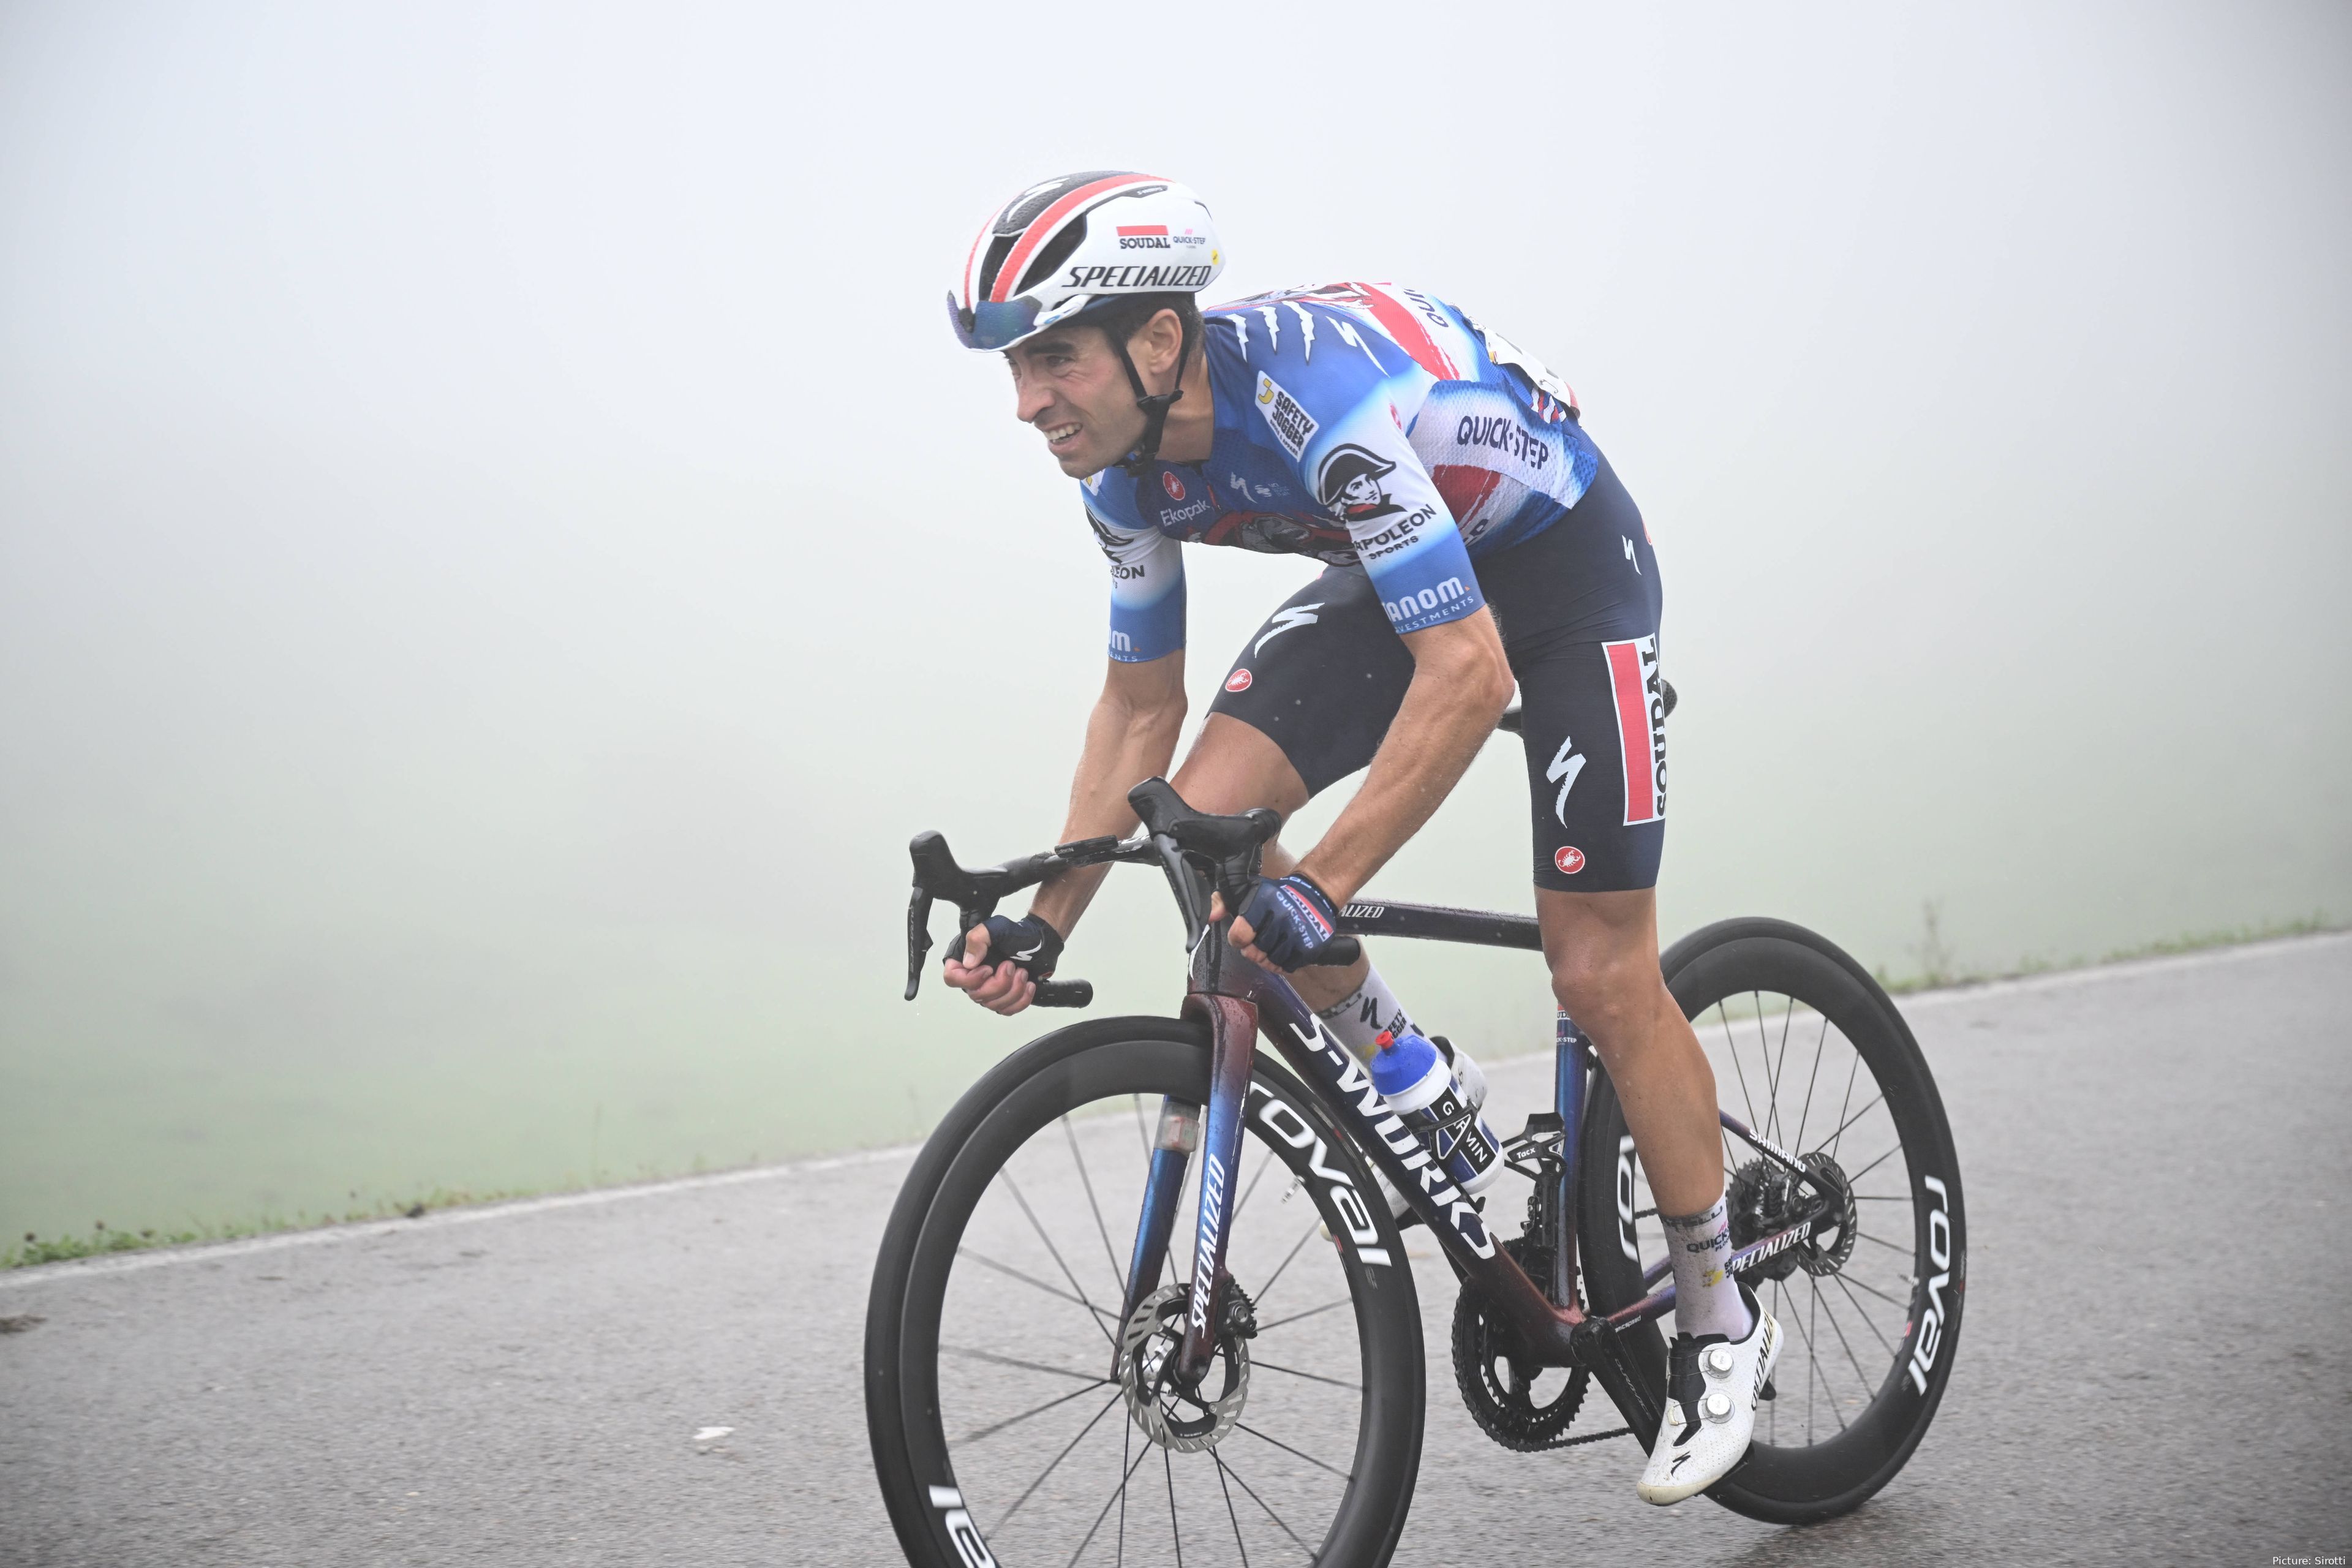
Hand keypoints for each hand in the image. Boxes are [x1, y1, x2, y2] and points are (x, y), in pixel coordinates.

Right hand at [941, 914, 1063, 1016]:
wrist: (1041, 942)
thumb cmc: (1019, 934)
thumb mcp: (997, 928)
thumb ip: (978, 938)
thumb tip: (968, 963)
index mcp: (967, 959)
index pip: (952, 977)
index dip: (969, 979)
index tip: (988, 970)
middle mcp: (975, 977)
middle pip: (975, 995)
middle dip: (998, 984)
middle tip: (1011, 966)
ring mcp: (990, 989)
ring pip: (992, 1005)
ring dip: (1012, 990)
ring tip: (1023, 973)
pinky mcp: (1005, 998)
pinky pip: (1007, 1010)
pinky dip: (1020, 1001)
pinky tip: (1028, 985)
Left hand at [1220, 873, 1338, 971]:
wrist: (1313, 896)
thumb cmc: (1273, 896)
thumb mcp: (1245, 890)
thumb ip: (1221, 902)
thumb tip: (1209, 917)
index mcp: (1263, 901)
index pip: (1240, 935)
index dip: (1237, 938)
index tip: (1242, 934)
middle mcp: (1282, 917)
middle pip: (1255, 952)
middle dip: (1252, 950)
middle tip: (1258, 941)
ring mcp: (1298, 933)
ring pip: (1271, 962)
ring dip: (1267, 958)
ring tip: (1271, 945)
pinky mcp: (1309, 946)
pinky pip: (1287, 966)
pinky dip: (1282, 963)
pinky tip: (1283, 950)